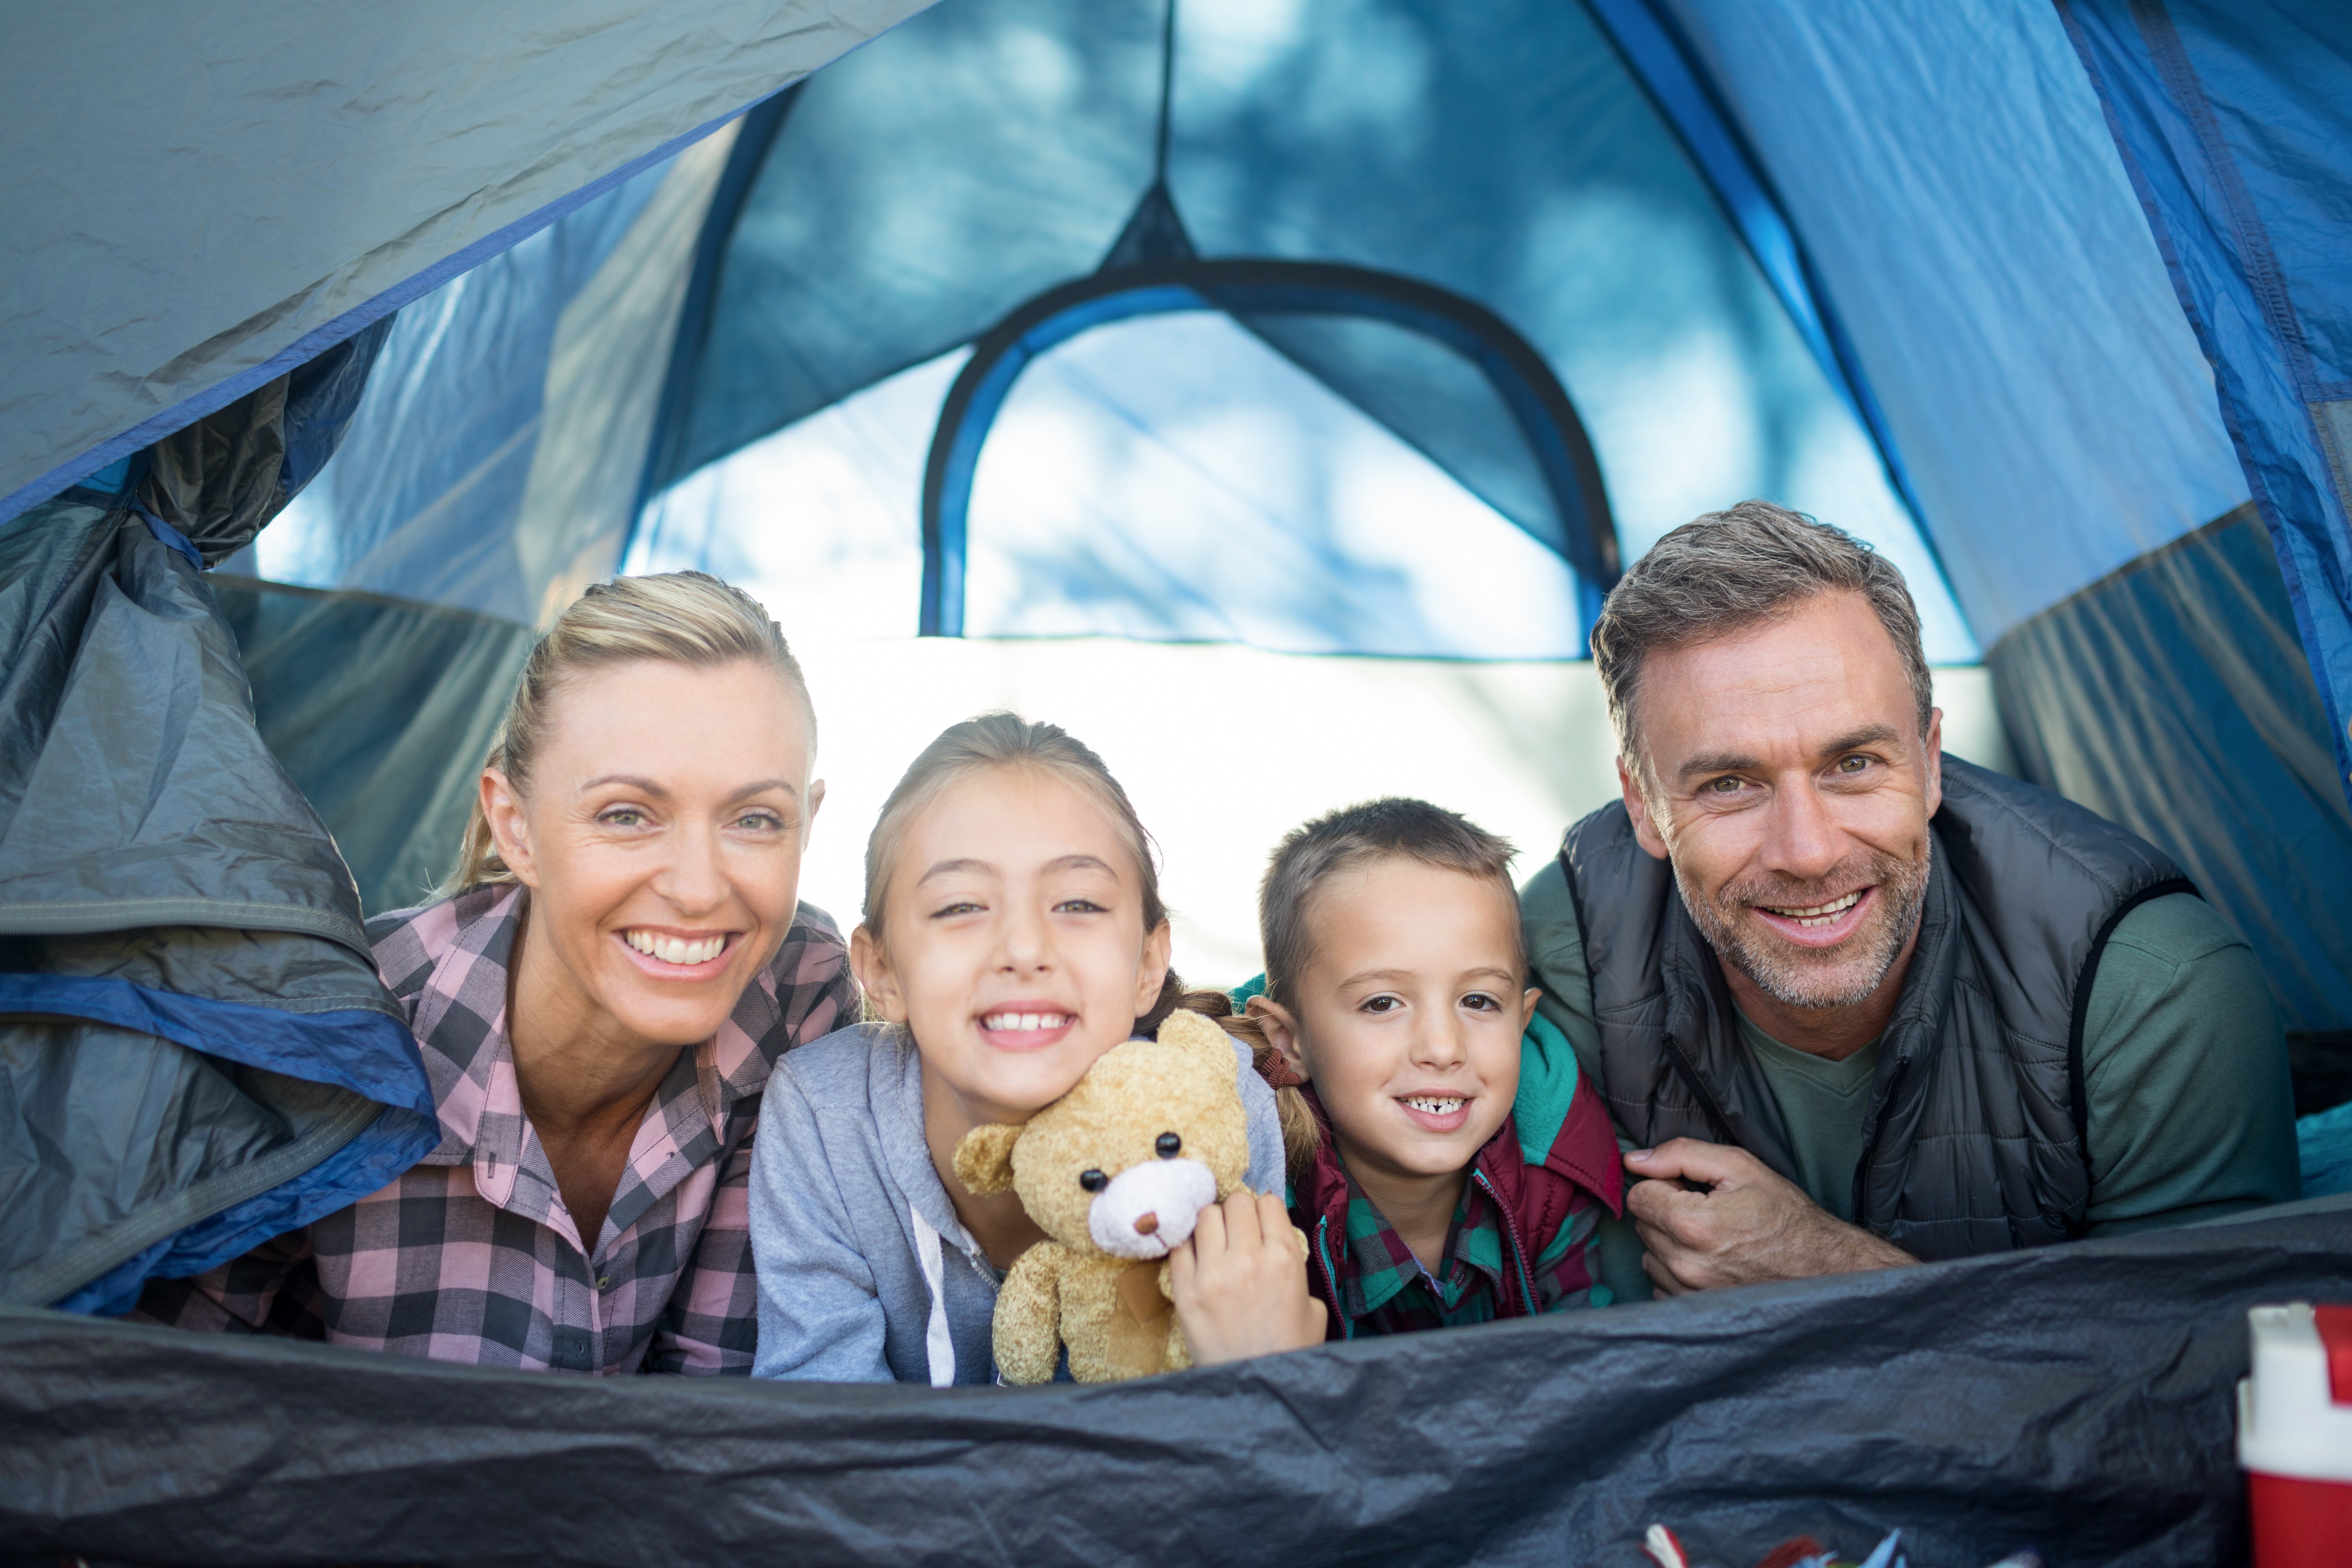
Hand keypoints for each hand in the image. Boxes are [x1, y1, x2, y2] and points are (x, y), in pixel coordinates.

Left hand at [1167, 1191, 1325, 1362]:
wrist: (1257, 1388)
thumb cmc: (1289, 1349)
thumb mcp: (1312, 1305)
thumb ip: (1294, 1266)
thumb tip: (1274, 1242)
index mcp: (1284, 1259)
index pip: (1267, 1202)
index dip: (1264, 1209)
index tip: (1260, 1221)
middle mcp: (1248, 1259)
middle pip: (1235, 1202)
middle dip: (1237, 1212)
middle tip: (1237, 1231)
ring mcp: (1212, 1274)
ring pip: (1204, 1216)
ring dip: (1212, 1224)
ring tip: (1215, 1242)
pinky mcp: (1184, 1291)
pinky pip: (1179, 1247)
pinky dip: (1188, 1246)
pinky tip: (1196, 1258)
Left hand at [1624, 1138, 1915, 1293]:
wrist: (1823, 1267)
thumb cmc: (1784, 1215)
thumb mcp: (1740, 1167)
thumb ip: (1681, 1155)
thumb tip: (1634, 1160)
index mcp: (1692, 1224)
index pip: (1639, 1196)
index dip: (1664, 1185)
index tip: (1691, 1189)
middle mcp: (1685, 1264)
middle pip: (1643, 1225)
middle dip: (1666, 1212)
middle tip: (1707, 1211)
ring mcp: (1689, 1292)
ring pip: (1650, 1255)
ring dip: (1670, 1243)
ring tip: (1712, 1238)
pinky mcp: (1694, 1311)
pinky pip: (1661, 1284)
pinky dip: (1677, 1272)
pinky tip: (1710, 1263)